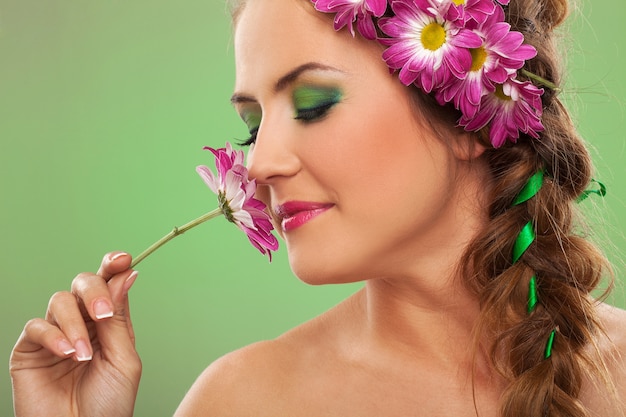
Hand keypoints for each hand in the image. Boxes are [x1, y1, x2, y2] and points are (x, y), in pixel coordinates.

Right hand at [10, 252, 141, 416]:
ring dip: (75, 324)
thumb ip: (120, 319)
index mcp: (108, 323)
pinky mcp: (29, 350)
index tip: (122, 259)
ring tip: (83, 355)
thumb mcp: (123, 359)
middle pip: (83, 283)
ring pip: (60, 301)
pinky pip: (36, 326)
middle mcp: (82, 323)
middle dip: (94, 291)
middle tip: (102, 315)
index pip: (109, 284)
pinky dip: (53, 336)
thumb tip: (126, 275)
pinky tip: (67, 354)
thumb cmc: (108, 404)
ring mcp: (55, 335)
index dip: (113, 266)